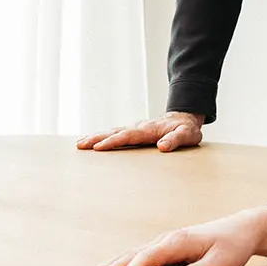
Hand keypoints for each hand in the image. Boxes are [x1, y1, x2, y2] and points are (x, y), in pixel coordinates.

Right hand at [74, 110, 205, 152]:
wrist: (184, 117)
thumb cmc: (186, 129)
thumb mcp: (186, 135)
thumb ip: (175, 140)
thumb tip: (162, 147)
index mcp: (148, 130)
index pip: (127, 136)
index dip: (112, 142)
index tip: (98, 147)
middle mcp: (137, 127)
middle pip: (113, 132)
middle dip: (96, 138)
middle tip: (80, 145)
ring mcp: (134, 128)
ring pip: (111, 131)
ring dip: (96, 137)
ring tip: (80, 143)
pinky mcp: (133, 131)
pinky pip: (115, 133)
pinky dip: (102, 136)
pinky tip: (94, 140)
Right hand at [84, 203, 266, 265]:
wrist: (241, 229)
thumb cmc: (232, 246)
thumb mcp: (221, 263)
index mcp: (176, 242)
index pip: (145, 259)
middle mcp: (166, 240)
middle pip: (130, 255)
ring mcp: (165, 244)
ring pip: (132, 255)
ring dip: (111, 265)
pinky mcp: (168, 250)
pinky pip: (140, 257)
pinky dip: (123, 264)